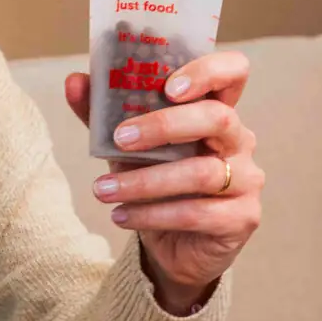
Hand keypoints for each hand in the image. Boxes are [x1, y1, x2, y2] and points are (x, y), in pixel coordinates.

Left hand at [66, 51, 263, 313]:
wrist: (172, 248)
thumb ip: (103, 115)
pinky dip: (152, 215)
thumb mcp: (127, 148)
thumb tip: (74, 81)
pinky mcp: (243, 218)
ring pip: (201, 173)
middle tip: (120, 139)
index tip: (168, 87)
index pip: (232, 73)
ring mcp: (247, 180)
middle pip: (217, 118)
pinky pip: (196, 213)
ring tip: (103, 189)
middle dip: (165, 126)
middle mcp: (239, 140)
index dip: (208, 72)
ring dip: (144, 182)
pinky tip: (121, 217)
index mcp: (216, 111)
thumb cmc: (155, 185)